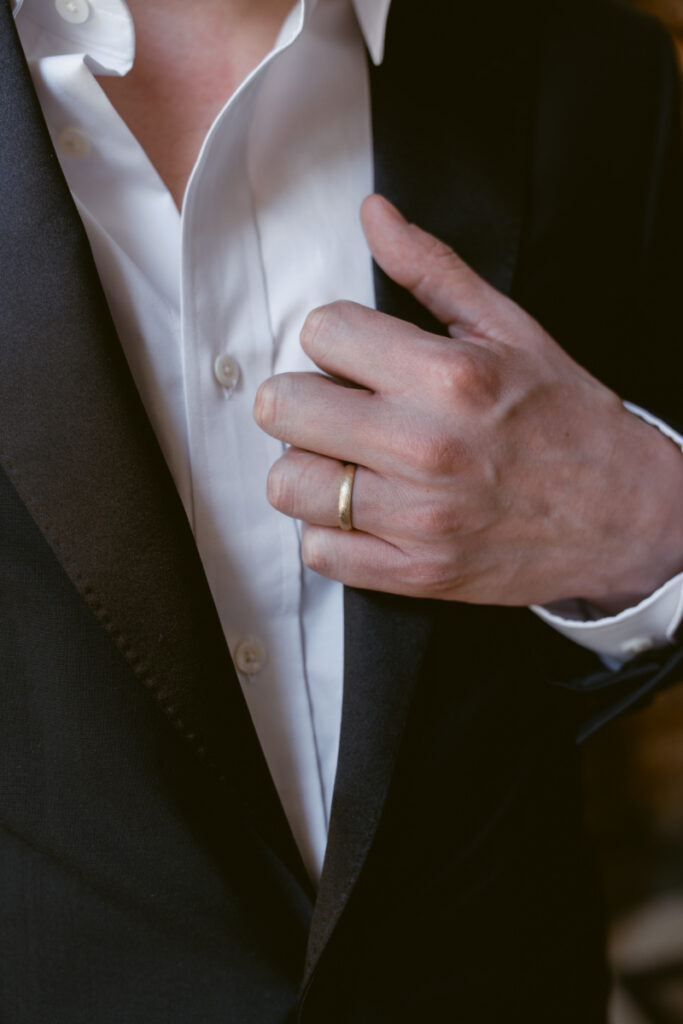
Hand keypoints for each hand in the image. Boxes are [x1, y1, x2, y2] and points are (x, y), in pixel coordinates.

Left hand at [253, 195, 682, 608]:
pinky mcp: (415, 571)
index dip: (332, 338)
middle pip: (285, 407)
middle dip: (303, 400)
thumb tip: (374, 215)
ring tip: (345, 463)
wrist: (624, 516)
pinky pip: (320, 551)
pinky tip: (362, 512)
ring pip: (288, 483)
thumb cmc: (567, 422)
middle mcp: (425, 446)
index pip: (320, 331)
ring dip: (307, 468)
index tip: (353, 357)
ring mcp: (417, 516)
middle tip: (335, 409)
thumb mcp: (510, 330)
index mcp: (448, 375)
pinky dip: (331, 532)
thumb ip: (433, 269)